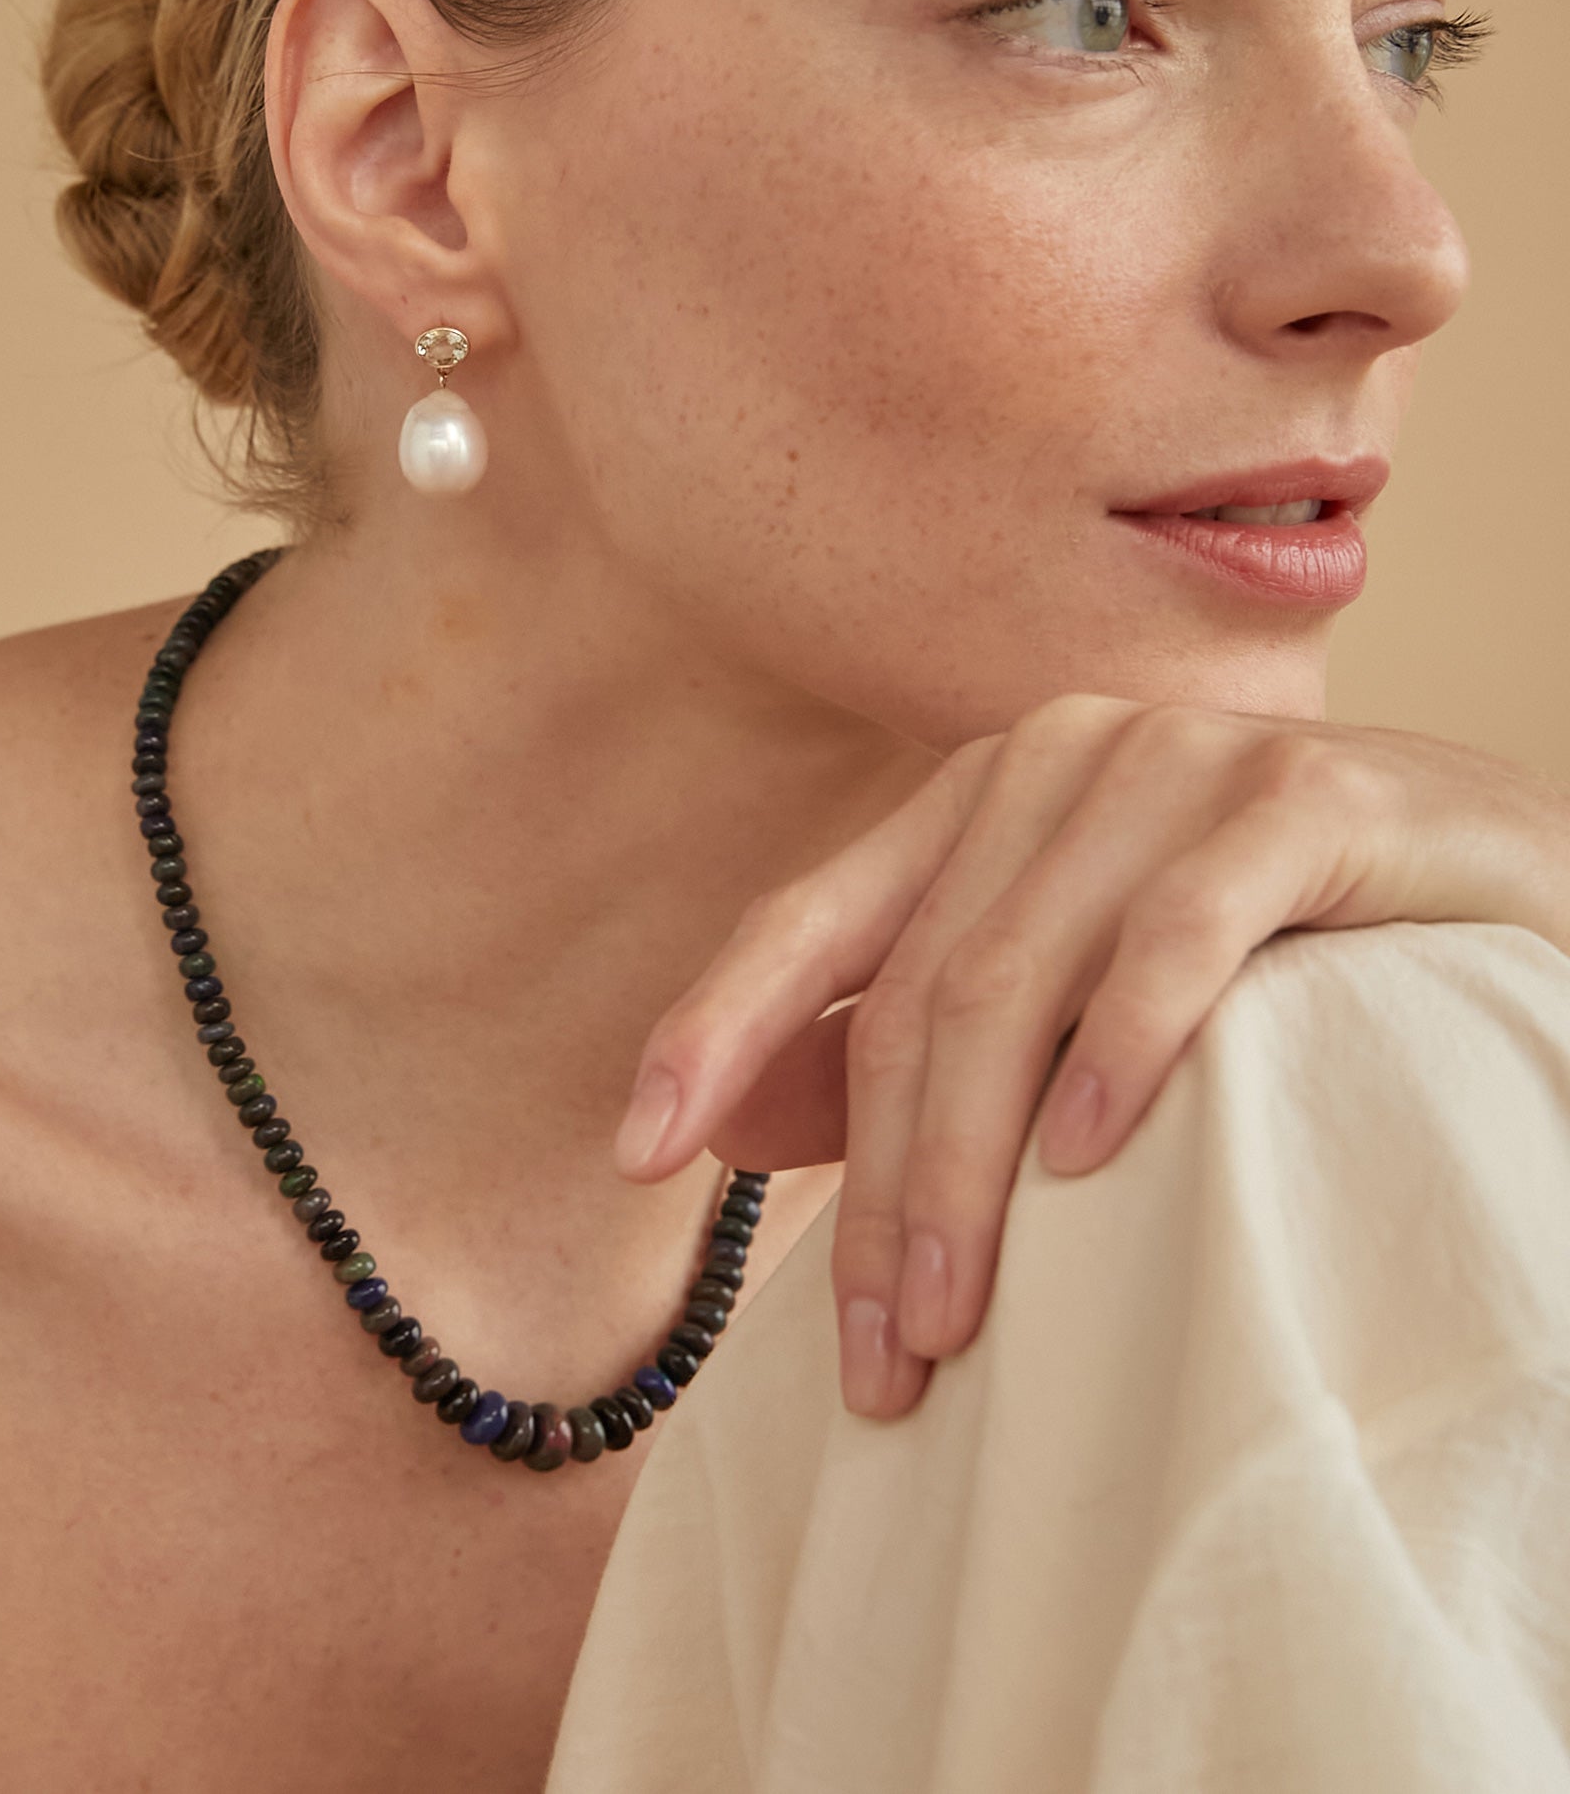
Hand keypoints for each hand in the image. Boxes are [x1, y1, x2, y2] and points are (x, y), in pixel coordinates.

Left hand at [613, 695, 1569, 1417]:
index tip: (635, 1152)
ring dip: (970, 1165)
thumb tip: (733, 1123)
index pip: (810, 917)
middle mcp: (1052, 757)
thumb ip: (913, 1036)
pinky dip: (1122, 1047)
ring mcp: (1174, 762)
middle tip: (877, 1361)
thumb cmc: (1269, 955)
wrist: (1498, 876)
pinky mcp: (1301, 797)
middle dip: (876, 1184)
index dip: (712, 1026)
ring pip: (1018, 977)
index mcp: (977, 798)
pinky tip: (1089, 1162)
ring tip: (954, 1324)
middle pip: (914, 986)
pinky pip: (1179, 932)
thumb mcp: (1067, 992)